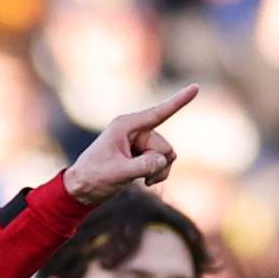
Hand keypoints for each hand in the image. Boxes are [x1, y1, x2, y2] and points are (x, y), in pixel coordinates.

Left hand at [65, 86, 197, 202]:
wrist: (82, 190)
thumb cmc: (94, 177)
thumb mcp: (118, 173)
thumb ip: (142, 166)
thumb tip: (164, 161)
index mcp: (126, 126)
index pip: (158, 113)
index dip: (179, 101)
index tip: (196, 87)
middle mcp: (136, 130)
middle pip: (165, 146)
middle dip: (158, 163)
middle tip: (140, 176)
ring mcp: (140, 143)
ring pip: (167, 156)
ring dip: (159, 171)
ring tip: (141, 180)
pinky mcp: (142, 155)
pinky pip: (163, 163)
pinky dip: (158, 174)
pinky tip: (145, 182)